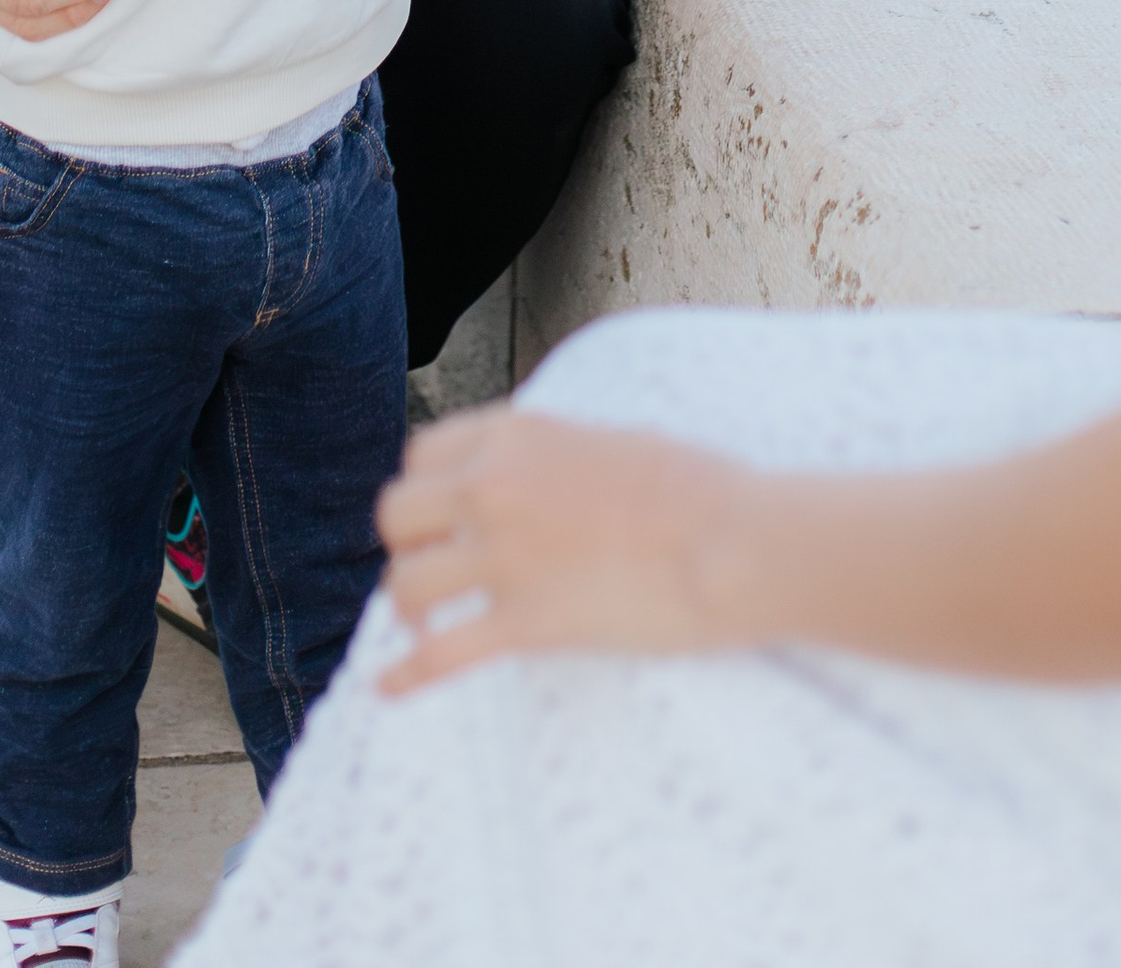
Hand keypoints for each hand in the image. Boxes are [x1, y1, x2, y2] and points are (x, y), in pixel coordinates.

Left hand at [377, 408, 751, 691]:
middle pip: (397, 513)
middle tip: (431, 566)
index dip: (427, 487)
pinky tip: (386, 687)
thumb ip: (554, 452)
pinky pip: (438, 654)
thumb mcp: (609, 438)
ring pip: (405, 582)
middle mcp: (494, 486)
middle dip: (407, 542)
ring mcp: (504, 556)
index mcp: (517, 435)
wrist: (734, 541)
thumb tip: (540, 471)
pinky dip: (405, 675)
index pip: (424, 453)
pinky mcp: (524, 622)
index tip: (439, 516)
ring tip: (423, 622)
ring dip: (408, 605)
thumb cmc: (695, 487)